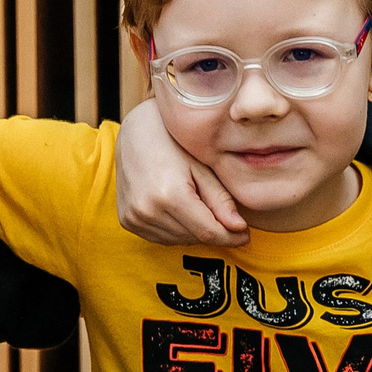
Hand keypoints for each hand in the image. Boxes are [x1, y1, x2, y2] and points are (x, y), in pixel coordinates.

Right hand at [115, 99, 245, 246]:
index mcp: (170, 194)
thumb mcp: (203, 166)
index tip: (245, 236)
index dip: (230, 238)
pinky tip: (181, 211)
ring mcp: (134, 217)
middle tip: (225, 216)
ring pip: (178, 240)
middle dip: (213, 231)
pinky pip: (161, 237)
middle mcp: (148, 210)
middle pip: (193, 237)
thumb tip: (239, 228)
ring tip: (199, 206)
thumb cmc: (173, 142)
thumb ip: (221, 199)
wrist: (134, 131)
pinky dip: (176, 230)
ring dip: (194, 231)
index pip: (207, 232)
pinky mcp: (127, 220)